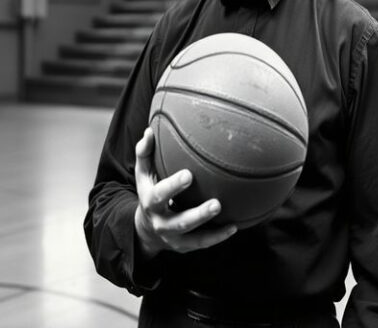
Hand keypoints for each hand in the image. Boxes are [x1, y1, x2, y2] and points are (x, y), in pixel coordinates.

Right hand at [134, 127, 236, 258]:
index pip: (159, 196)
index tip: (188, 174)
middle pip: (181, 222)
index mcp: (151, 203)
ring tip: (227, 213)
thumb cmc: (150, 192)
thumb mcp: (143, 175)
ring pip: (194, 237)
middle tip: (216, 203)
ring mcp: (175, 238)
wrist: (146, 230)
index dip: (173, 187)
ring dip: (212, 227)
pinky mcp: (186, 246)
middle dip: (198, 214)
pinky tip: (234, 227)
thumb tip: (150, 131)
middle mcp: (162, 223)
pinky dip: (219, 236)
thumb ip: (144, 153)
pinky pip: (203, 243)